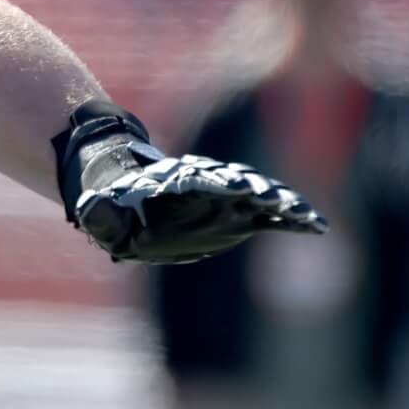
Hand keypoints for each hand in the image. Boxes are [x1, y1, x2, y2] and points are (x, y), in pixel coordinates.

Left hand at [73, 152, 326, 264]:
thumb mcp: (100, 213)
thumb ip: (98, 214)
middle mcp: (206, 187)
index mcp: (175, 186)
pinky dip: (291, 219)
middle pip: (236, 184)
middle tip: (277, 199)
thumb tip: (90, 209)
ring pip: (259, 196)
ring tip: (307, 215)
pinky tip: (318, 227)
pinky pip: (270, 216)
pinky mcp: (239, 212)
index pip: (199, 181)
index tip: (236, 185)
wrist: (130, 194)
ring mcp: (226, 199)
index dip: (217, 182)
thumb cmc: (114, 208)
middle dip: (256, 190)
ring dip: (281, 204)